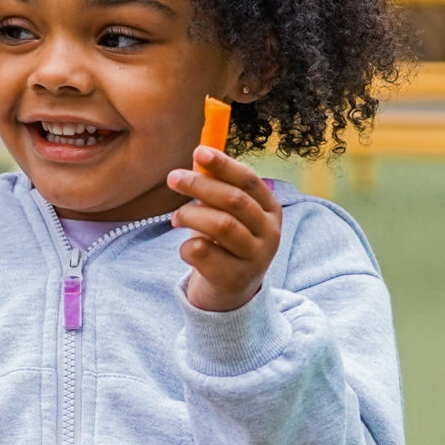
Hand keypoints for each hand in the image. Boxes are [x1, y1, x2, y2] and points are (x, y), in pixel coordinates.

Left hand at [168, 147, 281, 312]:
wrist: (231, 292)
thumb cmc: (226, 244)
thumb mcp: (229, 216)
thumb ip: (219, 191)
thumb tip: (199, 157)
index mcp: (271, 210)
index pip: (249, 181)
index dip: (224, 164)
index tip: (198, 151)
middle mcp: (269, 232)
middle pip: (234, 200)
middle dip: (200, 185)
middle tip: (173, 178)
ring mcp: (255, 257)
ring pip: (221, 225)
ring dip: (190, 215)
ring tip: (175, 219)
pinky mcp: (234, 278)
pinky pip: (203, 253)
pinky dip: (186, 246)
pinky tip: (186, 248)